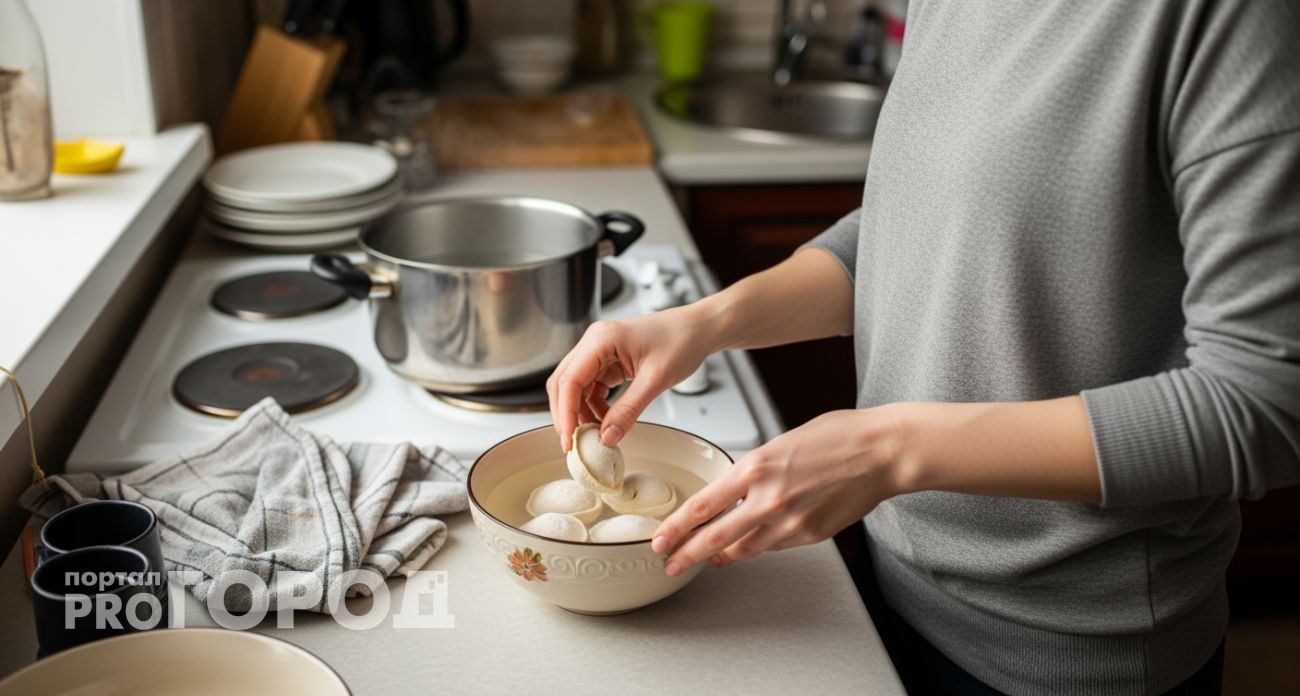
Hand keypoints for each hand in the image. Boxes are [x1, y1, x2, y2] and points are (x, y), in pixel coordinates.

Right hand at [546, 306, 717, 450]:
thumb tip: (607, 436)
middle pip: (564, 383)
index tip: (569, 439)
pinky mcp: (608, 360)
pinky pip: (591, 386)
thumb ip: (629, 409)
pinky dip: (594, 405)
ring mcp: (600, 351)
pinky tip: (606, 420)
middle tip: (575, 443)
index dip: (565, 413)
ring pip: (576, 387)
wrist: (698, 329)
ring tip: (596, 434)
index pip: (569, 380)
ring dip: (581, 411)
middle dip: (567, 414)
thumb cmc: (681, 340)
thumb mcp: (656, 379)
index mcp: (601, 339)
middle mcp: (595, 342)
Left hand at [651, 408, 903, 575]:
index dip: (676, 528)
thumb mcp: (781, 442)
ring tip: (704, 559)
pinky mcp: (810, 534)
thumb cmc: (839, 436)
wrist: (882, 452)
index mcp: (756, 467)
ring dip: (720, 555)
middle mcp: (769, 499)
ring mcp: (791, 521)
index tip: (661, 538)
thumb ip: (755, 469)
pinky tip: (745, 548)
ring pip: (744, 548)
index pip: (703, 506)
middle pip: (715, 537)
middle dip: (687, 554)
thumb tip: (736, 487)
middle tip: (669, 563)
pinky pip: (773, 546)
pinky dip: (755, 548)